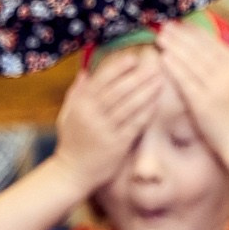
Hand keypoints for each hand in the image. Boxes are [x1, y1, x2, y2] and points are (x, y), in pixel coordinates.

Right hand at [51, 54, 159, 189]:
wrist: (72, 172)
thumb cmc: (72, 140)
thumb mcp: (68, 114)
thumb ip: (77, 92)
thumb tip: (86, 71)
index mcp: (80, 105)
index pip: (101, 81)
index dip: (118, 68)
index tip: (134, 57)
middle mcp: (91, 115)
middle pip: (117, 91)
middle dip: (138, 76)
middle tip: (155, 65)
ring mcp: (104, 130)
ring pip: (128, 106)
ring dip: (146, 92)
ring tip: (160, 80)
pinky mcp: (116, 145)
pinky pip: (134, 125)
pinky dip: (146, 113)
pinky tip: (158, 103)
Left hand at [156, 20, 228, 156]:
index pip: (216, 45)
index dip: (197, 33)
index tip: (183, 25)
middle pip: (202, 50)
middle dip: (182, 36)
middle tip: (166, 26)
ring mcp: (217, 89)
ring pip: (192, 62)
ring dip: (175, 47)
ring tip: (161, 38)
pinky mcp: (204, 103)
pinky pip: (186, 81)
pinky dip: (174, 68)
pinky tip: (163, 58)